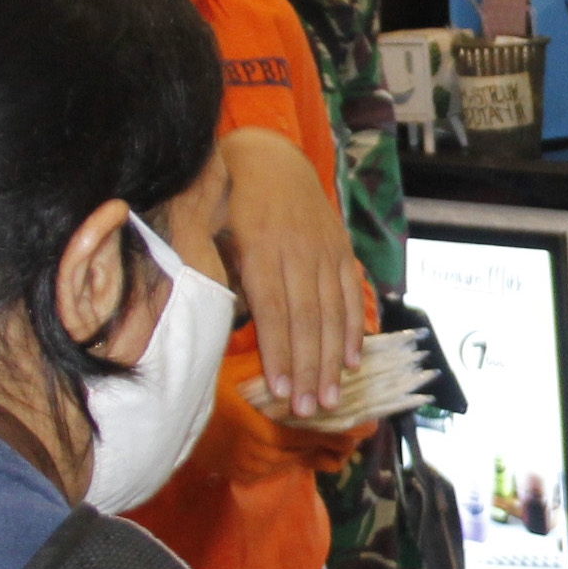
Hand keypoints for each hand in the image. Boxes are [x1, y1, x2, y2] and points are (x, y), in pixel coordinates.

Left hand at [215, 128, 368, 418]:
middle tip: (309, 410)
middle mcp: (298, 250)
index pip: (273, 311)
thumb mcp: (213, 230)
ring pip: (331, 312)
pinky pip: (351, 294)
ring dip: (331, 360)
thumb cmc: (229, 201)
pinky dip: (354, 329)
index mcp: (261, 248)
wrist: (270, 157)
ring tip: (330, 398)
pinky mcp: (342, 249)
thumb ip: (225, 277)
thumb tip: (231, 328)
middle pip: (306, 320)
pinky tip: (352, 361)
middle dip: (308, 369)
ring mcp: (325, 250)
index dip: (278, 354)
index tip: (280, 392)